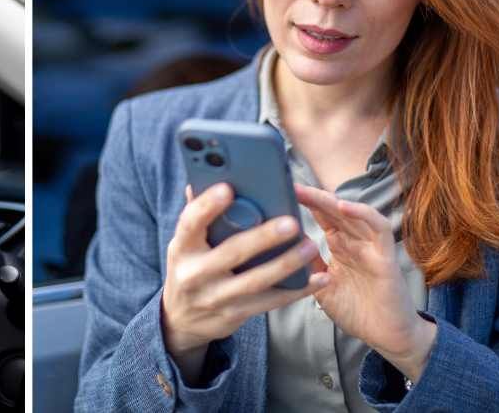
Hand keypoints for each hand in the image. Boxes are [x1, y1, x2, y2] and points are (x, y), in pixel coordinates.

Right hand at [161, 183, 329, 380]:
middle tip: (291, 222)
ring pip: (255, 281)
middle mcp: (194, 274)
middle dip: (263, 237)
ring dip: (286, 264)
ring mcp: (214, 297)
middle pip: (231, 253)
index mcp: (181, 247)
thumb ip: (197, 216)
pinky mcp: (233, 315)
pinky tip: (318, 279)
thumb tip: (201, 180)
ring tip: (310, 246)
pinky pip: (269, 303)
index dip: (207, 206)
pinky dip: (296, 291)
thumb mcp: (184, 244)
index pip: (190, 223)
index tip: (227, 189)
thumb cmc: (189, 268)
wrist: (180, 320)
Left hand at [295, 184, 436, 380]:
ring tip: (309, 192)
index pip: (321, 217)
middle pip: (334, 211)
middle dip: (312, 196)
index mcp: (340, 246)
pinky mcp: (386, 256)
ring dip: (332, 201)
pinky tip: (344, 207)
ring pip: (354, 213)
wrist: (387, 336)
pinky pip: (379, 228)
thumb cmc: (357, 310)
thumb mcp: (322, 286)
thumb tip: (284, 248)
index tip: (280, 192)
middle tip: (288, 184)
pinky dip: (363, 214)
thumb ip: (308, 266)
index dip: (304, 203)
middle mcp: (356, 241)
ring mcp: (372, 246)